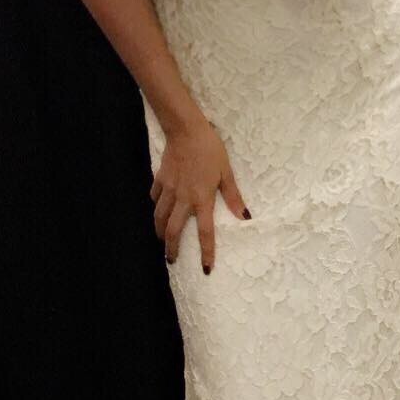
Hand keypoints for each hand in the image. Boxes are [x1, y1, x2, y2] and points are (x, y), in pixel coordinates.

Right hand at [151, 115, 249, 274]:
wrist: (186, 130)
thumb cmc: (210, 150)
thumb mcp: (226, 172)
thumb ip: (233, 196)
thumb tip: (245, 216)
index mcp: (202, 199)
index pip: (205, 232)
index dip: (206, 252)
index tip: (205, 268)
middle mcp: (183, 199)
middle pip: (173, 230)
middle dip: (171, 248)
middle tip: (171, 260)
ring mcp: (169, 190)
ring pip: (159, 217)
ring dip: (160, 232)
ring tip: (162, 241)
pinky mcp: (160, 179)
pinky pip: (155, 199)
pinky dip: (155, 207)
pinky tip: (157, 210)